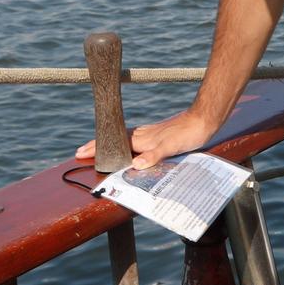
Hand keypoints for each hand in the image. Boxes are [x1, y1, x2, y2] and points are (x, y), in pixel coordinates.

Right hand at [74, 108, 220, 170]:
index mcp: (142, 139)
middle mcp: (143, 135)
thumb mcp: (171, 147)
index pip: (113, 143)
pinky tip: (130, 146)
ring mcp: (150, 134)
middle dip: (97, 146)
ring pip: (123, 139)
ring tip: (99, 149)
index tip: (79, 153)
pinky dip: (125, 143)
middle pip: (114, 140)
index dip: (96, 148)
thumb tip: (135, 165)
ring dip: (110, 144)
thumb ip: (153, 155)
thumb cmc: (188, 133)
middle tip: (80, 152)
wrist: (204, 119)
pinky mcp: (159, 134)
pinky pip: (135, 139)